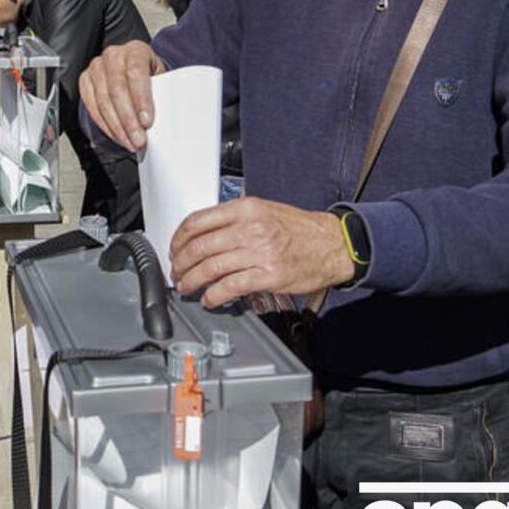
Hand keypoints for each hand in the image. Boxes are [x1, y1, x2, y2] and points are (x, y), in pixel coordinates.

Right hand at [78, 42, 165, 150]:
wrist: (132, 68)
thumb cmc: (148, 75)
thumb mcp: (160, 78)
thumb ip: (160, 94)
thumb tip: (164, 122)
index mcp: (135, 51)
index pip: (136, 73)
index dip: (141, 99)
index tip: (147, 122)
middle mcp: (113, 56)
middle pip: (117, 90)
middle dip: (128, 120)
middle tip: (138, 140)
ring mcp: (96, 68)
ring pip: (103, 101)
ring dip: (116, 127)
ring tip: (129, 142)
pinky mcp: (85, 81)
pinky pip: (92, 107)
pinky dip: (105, 125)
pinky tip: (117, 136)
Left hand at [170, 197, 354, 307]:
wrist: (334, 244)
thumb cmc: (299, 229)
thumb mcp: (264, 210)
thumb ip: (233, 219)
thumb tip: (202, 234)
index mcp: (245, 209)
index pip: (198, 222)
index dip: (178, 239)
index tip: (175, 249)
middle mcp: (251, 228)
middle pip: (199, 246)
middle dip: (181, 263)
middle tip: (177, 272)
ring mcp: (260, 252)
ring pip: (211, 267)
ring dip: (192, 280)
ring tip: (187, 287)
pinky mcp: (269, 275)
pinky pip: (231, 286)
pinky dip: (214, 295)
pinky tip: (210, 299)